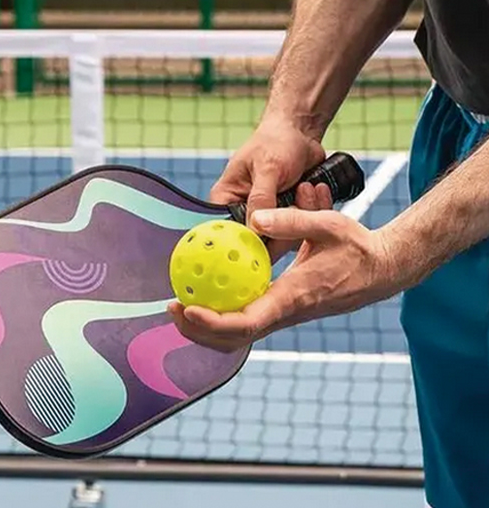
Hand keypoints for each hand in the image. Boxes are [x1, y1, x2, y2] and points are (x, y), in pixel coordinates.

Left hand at [168, 207, 404, 353]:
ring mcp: (284, 314)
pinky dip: (223, 312)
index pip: (247, 322)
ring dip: (206, 325)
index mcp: (293, 298)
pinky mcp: (284, 308)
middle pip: (234, 337)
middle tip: (170, 307)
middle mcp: (285, 313)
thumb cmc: (357, 248)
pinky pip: (248, 318)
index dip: (213, 322)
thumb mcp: (328, 225)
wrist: (383, 269)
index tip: (186, 308)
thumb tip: (254, 216)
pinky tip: (206, 293)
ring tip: (177, 306)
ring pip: (239, 333)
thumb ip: (292, 219)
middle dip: (199, 329)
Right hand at [211, 117, 328, 260]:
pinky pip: (300, 229)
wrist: (301, 133)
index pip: (229, 232)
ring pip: (283, 236)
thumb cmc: (276, 141)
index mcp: (226, 199)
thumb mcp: (268, 168)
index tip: (268, 239)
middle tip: (295, 202)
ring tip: (305, 188)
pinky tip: (313, 190)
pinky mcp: (288, 216)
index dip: (246, 241)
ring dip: (301, 216)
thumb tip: (255, 230)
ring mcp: (268, 215)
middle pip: (259, 240)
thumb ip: (261, 199)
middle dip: (283, 226)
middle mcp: (244, 211)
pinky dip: (312, 213)